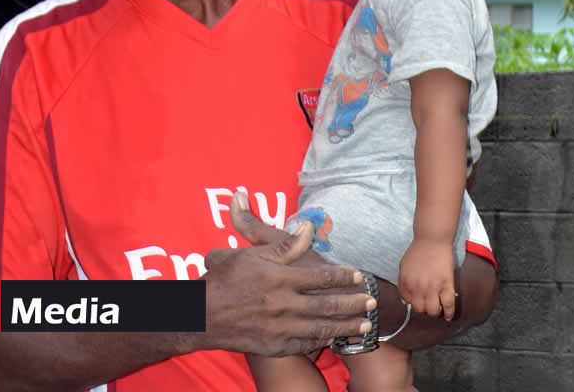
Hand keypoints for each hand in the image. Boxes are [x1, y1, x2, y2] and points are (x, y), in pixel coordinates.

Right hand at [194, 221, 374, 357]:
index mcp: (281, 280)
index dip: (343, 276)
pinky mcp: (274, 346)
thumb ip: (284, 246)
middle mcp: (284, 305)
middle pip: (328, 305)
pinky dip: (322, 341)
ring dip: (345, 326)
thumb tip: (307, 228)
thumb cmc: (224, 281)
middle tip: (372, 302)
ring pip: (321, 328)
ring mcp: (280, 328)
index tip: (359, 276)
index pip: (322, 277)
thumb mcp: (252, 255)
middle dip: (353, 304)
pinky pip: (304, 344)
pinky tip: (334, 338)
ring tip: (364, 324)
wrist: (200, 317)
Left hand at [399, 238, 456, 320]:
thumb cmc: (418, 251)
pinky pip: (448, 304)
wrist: (432, 239)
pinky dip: (449, 313)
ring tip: (437, 309)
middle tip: (428, 305)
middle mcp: (418, 288)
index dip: (413, 303)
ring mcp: (433, 287)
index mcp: (406, 283)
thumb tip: (404, 301)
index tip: (419, 302)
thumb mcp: (403, 267)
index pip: (408, 302)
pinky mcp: (447, 285)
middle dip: (423, 309)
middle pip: (420, 309)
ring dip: (434, 312)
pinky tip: (448, 317)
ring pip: (433, 310)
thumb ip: (402, 284)